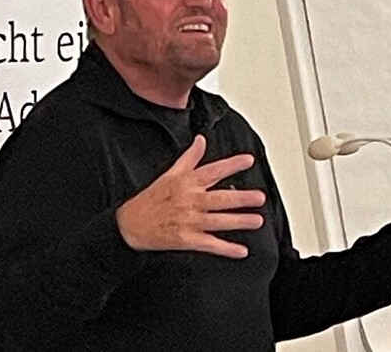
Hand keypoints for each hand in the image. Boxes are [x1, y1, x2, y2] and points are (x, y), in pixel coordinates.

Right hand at [115, 135, 265, 258]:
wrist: (130, 224)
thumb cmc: (152, 198)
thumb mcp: (170, 173)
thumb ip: (190, 157)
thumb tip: (201, 140)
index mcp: (187, 183)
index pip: (213, 170)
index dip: (231, 165)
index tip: (249, 161)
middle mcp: (190, 201)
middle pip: (219, 199)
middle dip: (241, 198)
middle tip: (260, 197)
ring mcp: (189, 221)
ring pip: (218, 221)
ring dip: (239, 222)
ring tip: (257, 221)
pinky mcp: (186, 240)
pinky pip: (210, 244)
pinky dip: (226, 249)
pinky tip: (241, 251)